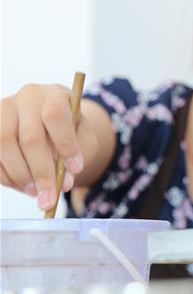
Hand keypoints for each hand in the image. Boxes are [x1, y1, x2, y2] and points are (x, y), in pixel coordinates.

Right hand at [0, 84, 98, 210]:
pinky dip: (5, 175)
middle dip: (41, 172)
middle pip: (30, 137)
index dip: (65, 144)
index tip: (75, 169)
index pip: (56, 115)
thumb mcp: (83, 138)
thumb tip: (62, 183)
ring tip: (36, 193)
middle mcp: (27, 97)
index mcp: (55, 95)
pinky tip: (22, 186)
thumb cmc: (71, 131)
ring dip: (20, 175)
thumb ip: (78, 155)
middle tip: (50, 197)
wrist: (52, 122)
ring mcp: (4, 109)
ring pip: (4, 144)